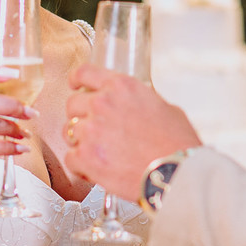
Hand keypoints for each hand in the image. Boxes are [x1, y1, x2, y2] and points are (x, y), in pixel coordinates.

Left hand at [64, 63, 201, 201]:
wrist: (176, 173)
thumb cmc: (176, 144)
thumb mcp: (164, 107)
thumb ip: (141, 101)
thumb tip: (134, 106)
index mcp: (122, 87)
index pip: (85, 72)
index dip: (76, 80)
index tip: (74, 85)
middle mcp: (103, 104)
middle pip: (73, 103)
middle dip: (81, 116)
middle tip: (94, 128)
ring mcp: (91, 130)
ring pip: (69, 131)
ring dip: (81, 141)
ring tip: (101, 152)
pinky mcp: (86, 157)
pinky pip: (70, 157)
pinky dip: (80, 165)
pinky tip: (96, 169)